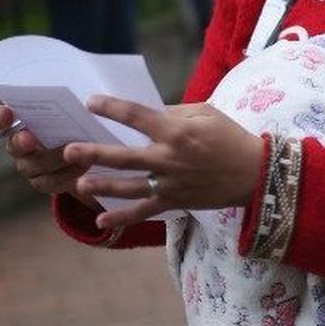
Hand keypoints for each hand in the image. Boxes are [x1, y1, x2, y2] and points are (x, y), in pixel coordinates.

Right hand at [0, 104, 100, 208]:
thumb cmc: (76, 124)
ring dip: (54, 159)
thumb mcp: (72, 113)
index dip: (1, 116)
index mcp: (20, 124)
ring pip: (35, 167)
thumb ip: (65, 107)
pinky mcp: (46, 184)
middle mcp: (20, 147)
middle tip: (29, 138)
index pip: (2, 119)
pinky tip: (84, 166)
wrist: (88, 151)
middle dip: (20, 142)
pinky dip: (68, 175)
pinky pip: (52, 184)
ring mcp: (31, 168)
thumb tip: (79, 98)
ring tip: (74, 152)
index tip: (5, 111)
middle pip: (14, 146)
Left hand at [61, 96, 264, 229]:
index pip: (137, 116)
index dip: (112, 108)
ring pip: (129, 186)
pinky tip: (100, 223)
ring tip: (79, 183)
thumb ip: (174, 111)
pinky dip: (122, 219)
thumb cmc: (231, 138)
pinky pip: (144, 212)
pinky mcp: (175, 202)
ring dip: (102, 186)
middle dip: (95, 153)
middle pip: (125, 156)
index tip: (91, 102)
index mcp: (177, 131)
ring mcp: (171, 183)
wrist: (255, 174)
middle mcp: (169, 158)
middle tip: (69, 150)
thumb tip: (146, 114)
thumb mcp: (206, 113)